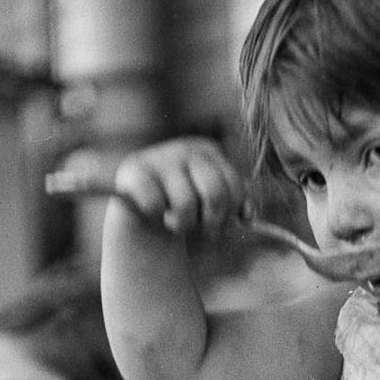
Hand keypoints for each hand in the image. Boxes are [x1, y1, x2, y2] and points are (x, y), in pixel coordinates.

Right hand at [113, 137, 245, 239]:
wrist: (145, 230)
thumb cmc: (186, 219)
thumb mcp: (216, 210)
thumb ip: (236, 206)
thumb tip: (247, 215)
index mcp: (207, 152)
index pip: (233, 185)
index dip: (231, 213)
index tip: (222, 224)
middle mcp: (183, 149)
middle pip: (214, 193)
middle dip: (212, 222)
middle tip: (203, 230)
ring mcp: (156, 157)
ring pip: (185, 204)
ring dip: (183, 225)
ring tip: (176, 225)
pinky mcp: (132, 172)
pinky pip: (154, 204)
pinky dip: (156, 218)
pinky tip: (154, 217)